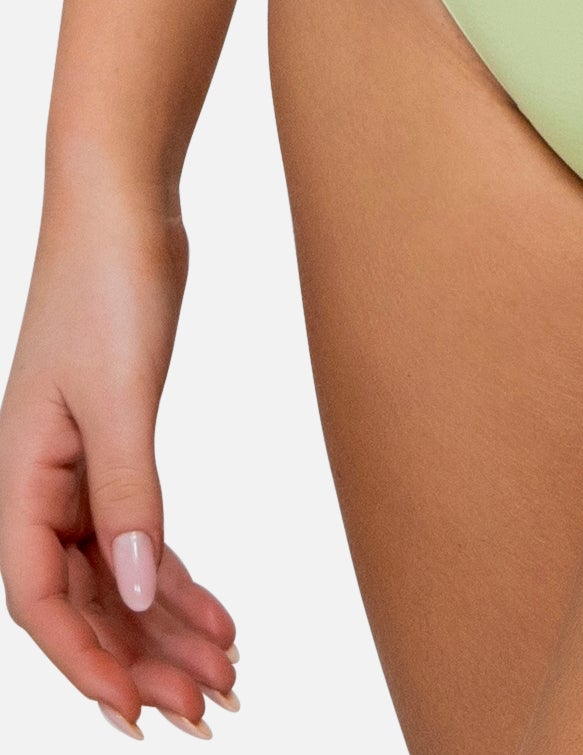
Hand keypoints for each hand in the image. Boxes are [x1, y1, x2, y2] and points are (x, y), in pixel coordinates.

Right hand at [0, 167, 238, 738]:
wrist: (124, 209)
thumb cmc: (108, 288)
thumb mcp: (120, 394)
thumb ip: (130, 492)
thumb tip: (141, 591)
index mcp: (21, 478)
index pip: (45, 598)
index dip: (90, 661)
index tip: (143, 714)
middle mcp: (44, 483)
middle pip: (91, 596)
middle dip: (145, 657)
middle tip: (211, 709)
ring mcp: (82, 465)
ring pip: (123, 570)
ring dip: (169, 625)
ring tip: (229, 673)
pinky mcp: (122, 441)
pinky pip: (145, 530)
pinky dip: (182, 574)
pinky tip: (221, 612)